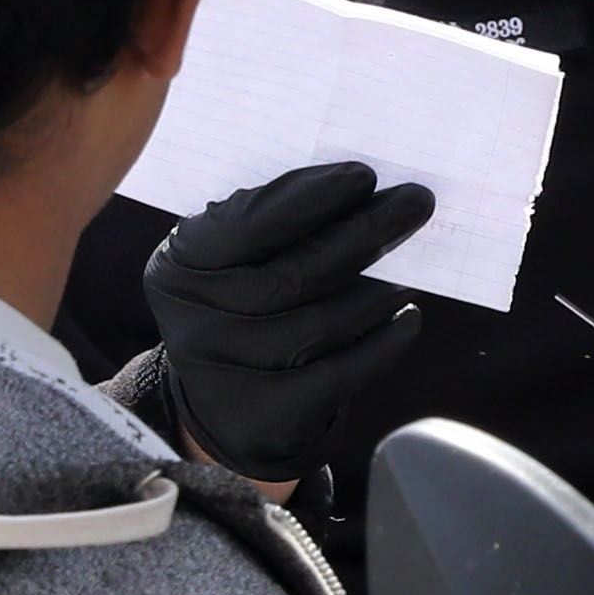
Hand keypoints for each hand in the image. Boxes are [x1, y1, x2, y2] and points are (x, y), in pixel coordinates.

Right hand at [144, 162, 438, 485]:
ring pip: (321, 323)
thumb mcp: (232, 264)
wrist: (226, 410)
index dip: (305, 199)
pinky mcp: (265, 418)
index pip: (243, 226)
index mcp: (178, 268)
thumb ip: (273, 229)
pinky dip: (384, 344)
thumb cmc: (242, 310)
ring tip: (412, 269)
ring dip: (380, 290)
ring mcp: (226, 376)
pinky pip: (340, 375)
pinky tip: (408, 319)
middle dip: (362, 232)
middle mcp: (194, 323)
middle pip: (293, 273)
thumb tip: (360, 193)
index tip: (362, 176)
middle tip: (416, 202)